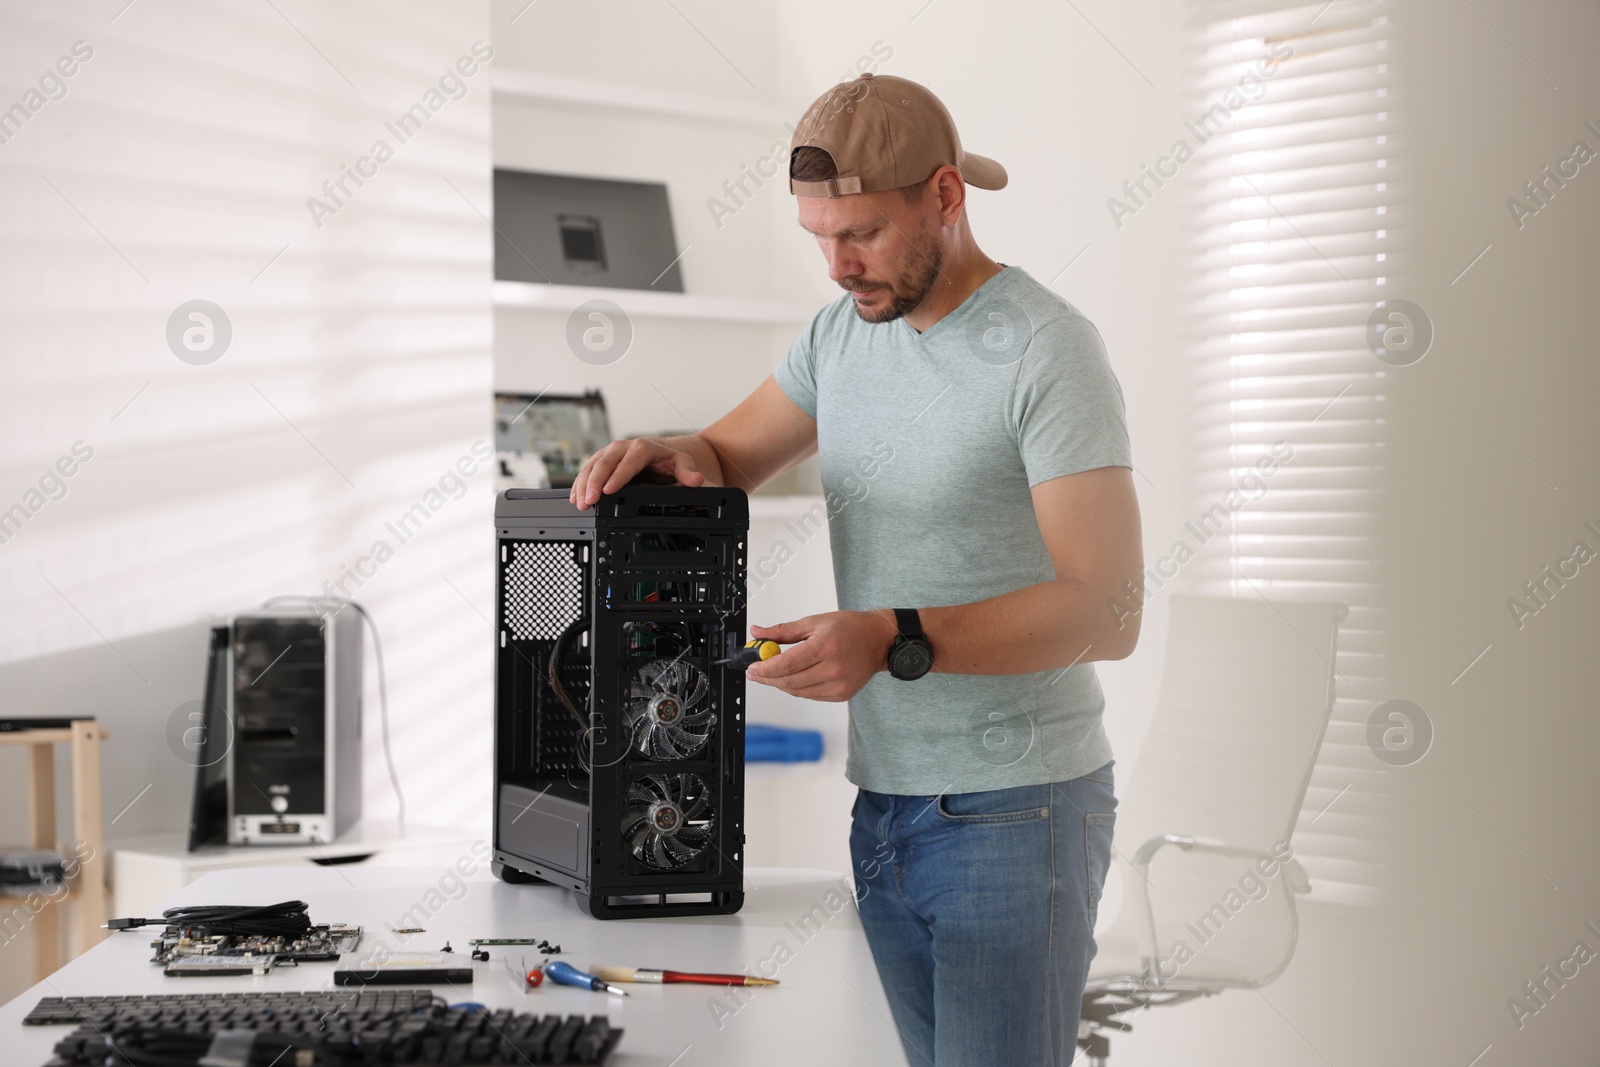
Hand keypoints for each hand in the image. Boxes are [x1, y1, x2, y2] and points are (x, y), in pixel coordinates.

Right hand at [568, 438, 705, 509]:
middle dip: (595, 483)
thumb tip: (697, 480)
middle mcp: (623, 447)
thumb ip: (688, 474)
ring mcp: (610, 452)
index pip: (628, 462)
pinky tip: (575, 496)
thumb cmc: (669, 460)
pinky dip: (580, 483)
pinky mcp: (602, 459)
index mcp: (642, 448)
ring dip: (584, 484)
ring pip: (593, 466)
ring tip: (579, 503)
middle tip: (589, 501)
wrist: (660, 452)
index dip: (617, 476)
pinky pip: (588, 470)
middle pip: (605, 463)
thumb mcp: (682, 465)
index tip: (609, 490)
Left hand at [745, 610, 896, 701]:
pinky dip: (796, 688)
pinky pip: (810, 695)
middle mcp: (833, 669)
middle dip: (767, 678)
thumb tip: (757, 633)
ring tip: (771, 674)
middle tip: (755, 672)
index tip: (751, 667)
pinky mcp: (841, 695)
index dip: (764, 668)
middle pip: (789, 681)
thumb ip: (783, 631)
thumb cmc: (849, 628)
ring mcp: (838, 685)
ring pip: (797, 691)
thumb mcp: (814, 622)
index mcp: (825, 646)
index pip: (786, 664)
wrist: (878, 641)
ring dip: (780, 684)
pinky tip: (792, 678)